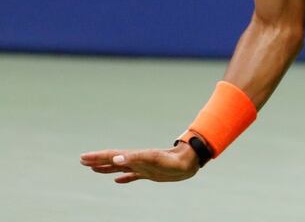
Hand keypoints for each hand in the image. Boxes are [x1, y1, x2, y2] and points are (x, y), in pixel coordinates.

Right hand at [80, 142, 199, 183]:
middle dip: (98, 161)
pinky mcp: (149, 173)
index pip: (112, 156)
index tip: (83, 157)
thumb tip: (115, 159)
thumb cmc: (172, 161)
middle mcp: (136, 161)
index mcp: (135, 157)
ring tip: (94, 169)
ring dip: (106, 168)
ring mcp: (142, 167)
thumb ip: (135, 159)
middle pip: (113, 160)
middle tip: (82, 161)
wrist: (188, 162)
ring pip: (120, 168)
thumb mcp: (154, 160)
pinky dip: (123, 178)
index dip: (97, 157)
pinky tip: (117, 181)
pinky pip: (132, 176)